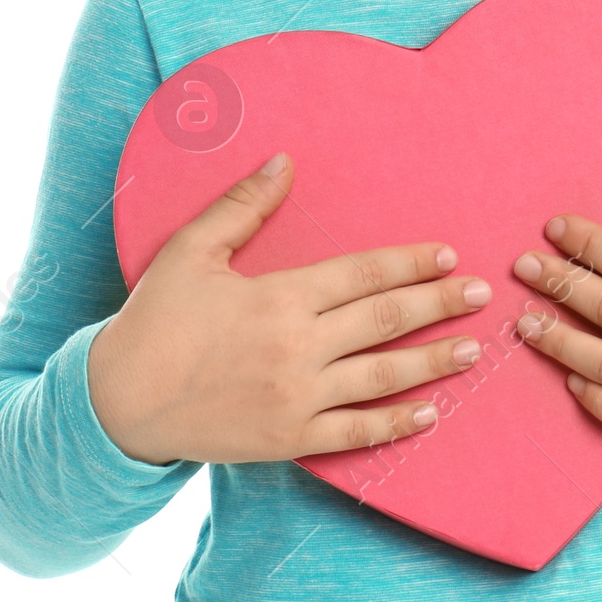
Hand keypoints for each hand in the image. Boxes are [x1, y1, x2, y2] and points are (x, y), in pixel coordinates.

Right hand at [87, 153, 492, 465]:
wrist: (119, 403)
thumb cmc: (154, 319)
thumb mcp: (192, 250)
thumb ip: (243, 205)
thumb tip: (284, 161)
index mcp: (280, 297)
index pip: (363, 274)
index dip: (410, 262)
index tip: (447, 253)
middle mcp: (297, 348)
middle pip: (385, 321)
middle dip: (439, 304)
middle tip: (482, 294)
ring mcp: (297, 398)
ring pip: (382, 377)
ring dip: (433, 361)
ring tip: (472, 349)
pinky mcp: (288, 440)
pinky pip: (355, 433)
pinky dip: (396, 424)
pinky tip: (429, 412)